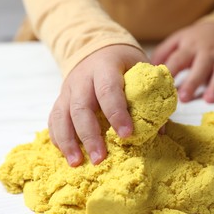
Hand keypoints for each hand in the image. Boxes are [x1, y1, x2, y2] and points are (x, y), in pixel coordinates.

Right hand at [48, 45, 147, 166]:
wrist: (96, 49)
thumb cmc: (122, 63)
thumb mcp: (141, 69)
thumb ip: (150, 97)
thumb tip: (159, 131)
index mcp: (105, 67)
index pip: (108, 90)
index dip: (116, 112)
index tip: (126, 135)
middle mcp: (82, 78)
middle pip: (80, 107)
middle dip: (89, 135)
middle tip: (100, 159)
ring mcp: (68, 90)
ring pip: (61, 115)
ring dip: (68, 141)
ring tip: (77, 163)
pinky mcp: (60, 100)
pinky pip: (54, 120)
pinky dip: (58, 138)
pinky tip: (67, 154)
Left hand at [151, 22, 213, 102]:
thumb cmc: (194, 40)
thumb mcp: (177, 40)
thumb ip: (162, 52)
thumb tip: (148, 68)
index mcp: (189, 47)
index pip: (178, 59)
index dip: (170, 71)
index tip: (161, 85)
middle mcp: (207, 52)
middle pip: (200, 67)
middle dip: (192, 82)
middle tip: (183, 97)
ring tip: (209, 99)